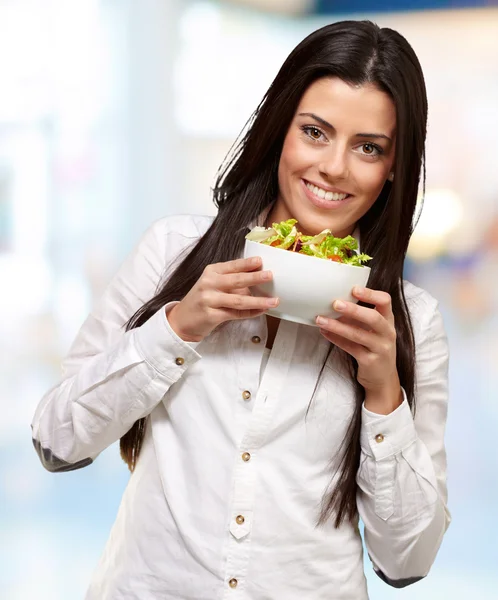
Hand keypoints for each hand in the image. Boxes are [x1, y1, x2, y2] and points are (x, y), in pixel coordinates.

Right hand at [167, 256, 278, 341]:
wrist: (182, 319)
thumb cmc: (203, 299)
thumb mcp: (213, 284)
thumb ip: (232, 281)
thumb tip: (258, 280)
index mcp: (211, 272)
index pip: (232, 266)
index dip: (246, 263)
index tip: (260, 261)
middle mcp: (209, 283)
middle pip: (236, 280)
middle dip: (255, 278)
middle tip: (270, 276)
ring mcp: (209, 300)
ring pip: (238, 300)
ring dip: (258, 301)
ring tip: (273, 300)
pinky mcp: (211, 315)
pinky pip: (236, 314)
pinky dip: (251, 313)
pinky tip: (262, 311)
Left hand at [316, 286, 400, 407]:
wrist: (382, 378)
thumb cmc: (374, 347)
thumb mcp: (374, 330)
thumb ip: (360, 316)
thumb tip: (335, 301)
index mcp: (388, 320)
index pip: (385, 301)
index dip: (370, 294)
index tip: (354, 288)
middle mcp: (387, 333)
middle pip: (373, 318)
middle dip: (353, 310)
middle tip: (335, 303)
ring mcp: (380, 348)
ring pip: (358, 334)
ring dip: (337, 326)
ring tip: (320, 319)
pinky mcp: (370, 361)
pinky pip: (351, 348)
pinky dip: (335, 339)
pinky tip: (324, 332)